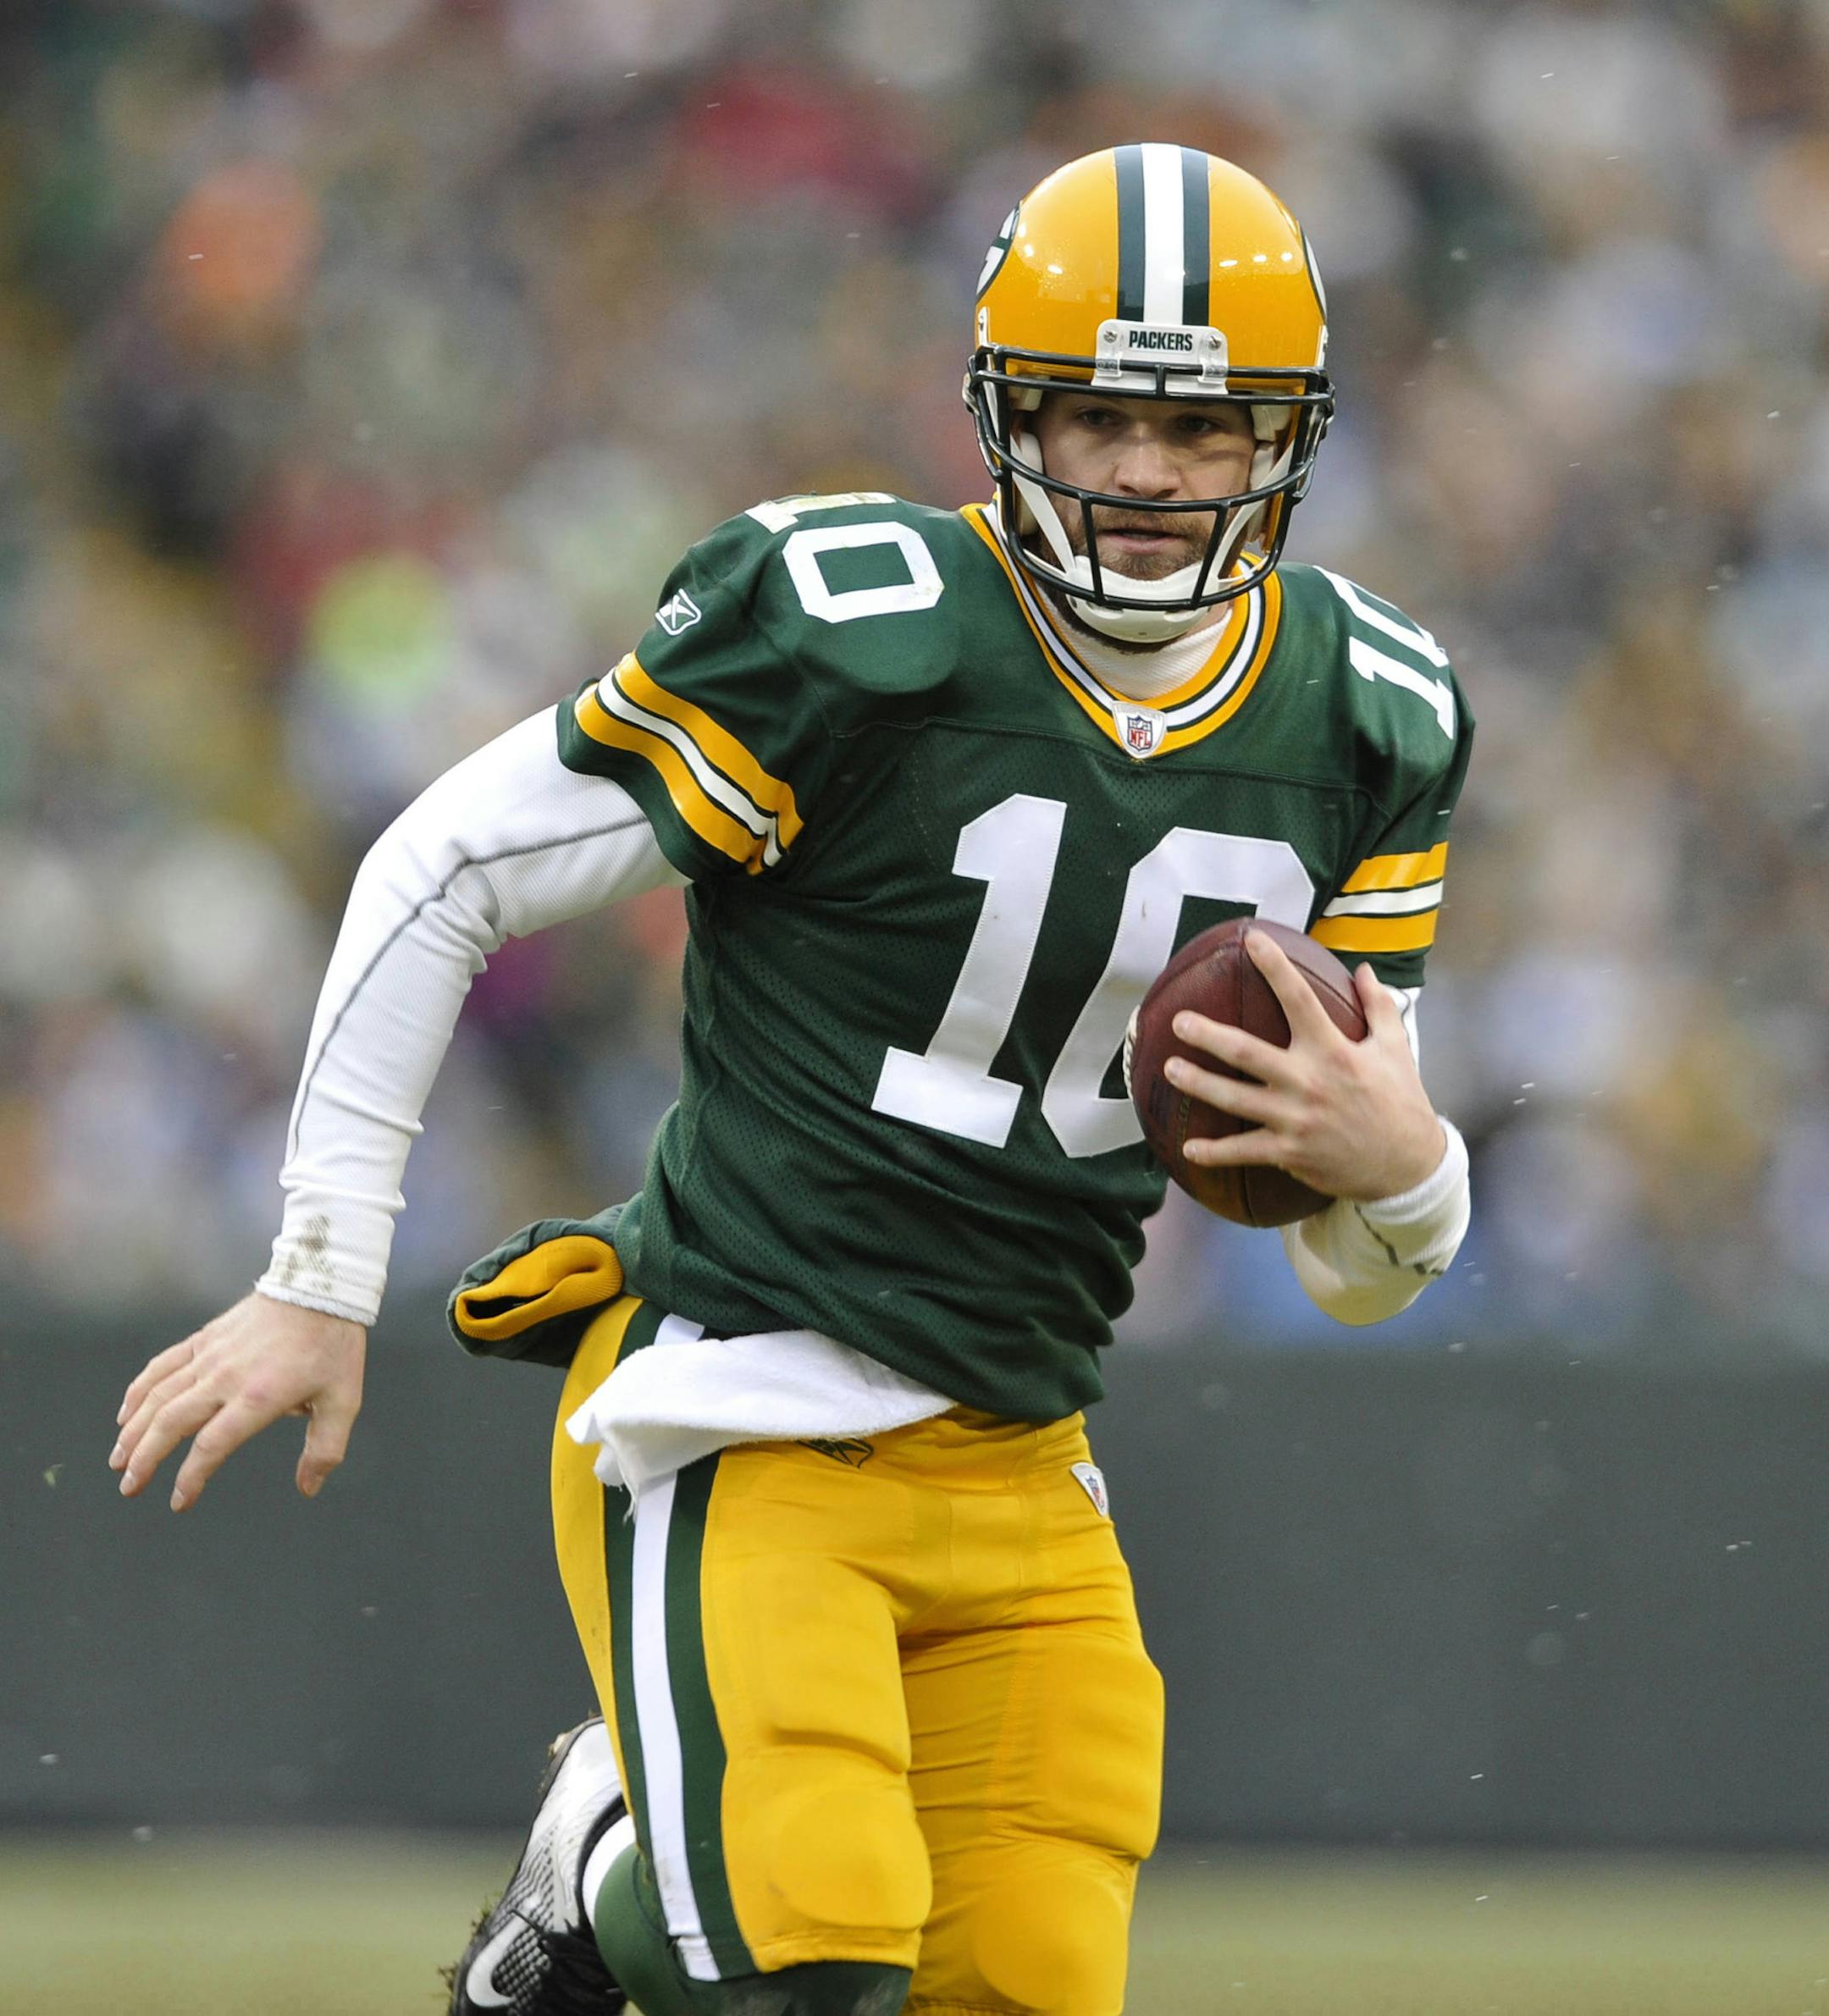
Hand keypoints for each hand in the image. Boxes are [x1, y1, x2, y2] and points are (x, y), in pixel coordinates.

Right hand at [110, 1291, 366, 1512]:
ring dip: (133, 1431)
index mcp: (259, 1397)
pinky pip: (162, 1366)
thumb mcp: (343, 1400)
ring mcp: (211, 1355)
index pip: (212, 1445)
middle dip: (145, 1459)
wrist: (321, 1284)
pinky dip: (139, 1390)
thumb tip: (308, 1488)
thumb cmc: (334, 1345)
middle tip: (128, 1488)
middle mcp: (226, 1377)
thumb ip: (325, 1448)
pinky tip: (126, 1414)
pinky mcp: (205, 1337)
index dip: (191, 1477)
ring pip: (158, 1396)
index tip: (179, 1502)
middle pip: (171, 1423)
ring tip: (118, 1461)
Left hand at [1164, 929, 1445, 1202]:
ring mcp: (1295, 1120)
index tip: (1252, 941)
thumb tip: (1363, 969)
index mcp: (1333, 1051)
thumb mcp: (1395, 1049)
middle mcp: (1308, 1082)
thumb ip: (1379, 1006)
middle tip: (1178, 1021)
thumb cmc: (1400, 1102)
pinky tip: (1188, 1148)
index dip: (1274, 967)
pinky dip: (1214, 1152)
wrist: (1407, 1166)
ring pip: (1234, 1099)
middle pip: (1246, 1052)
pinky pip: (1243, 1151)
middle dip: (1208, 1036)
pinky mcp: (1289, 1153)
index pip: (1298, 999)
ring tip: (1169, 1068)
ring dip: (1198, 1084)